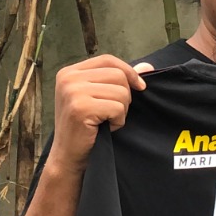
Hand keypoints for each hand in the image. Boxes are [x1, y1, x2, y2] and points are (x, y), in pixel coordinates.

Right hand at [46, 55, 152, 171]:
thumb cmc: (86, 127)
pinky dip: (118, 121)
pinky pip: (118, 108)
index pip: (108, 60)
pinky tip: (105, 127)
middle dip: (125, 96)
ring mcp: (72, 91)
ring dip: (121, 110)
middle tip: (112, 112)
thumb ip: (120, 80)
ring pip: (121, 92)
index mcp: (70, 72)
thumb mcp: (100, 97)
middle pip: (118, 74)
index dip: (128, 71)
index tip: (140, 87)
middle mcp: (68, 78)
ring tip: (106, 120)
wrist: (69, 155)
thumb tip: (147, 66)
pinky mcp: (80, 107)